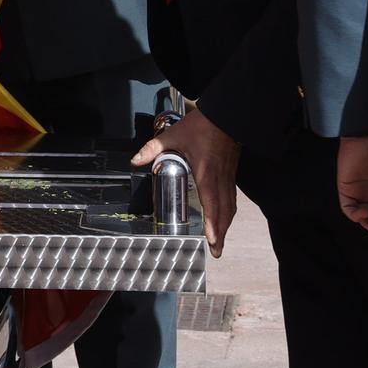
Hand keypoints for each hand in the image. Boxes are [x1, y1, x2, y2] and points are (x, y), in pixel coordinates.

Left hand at [133, 106, 240, 257]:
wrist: (226, 115)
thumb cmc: (202, 126)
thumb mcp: (173, 135)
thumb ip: (153, 149)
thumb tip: (136, 160)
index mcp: (207, 172)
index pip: (211, 202)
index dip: (213, 223)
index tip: (213, 240)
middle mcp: (220, 179)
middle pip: (224, 211)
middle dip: (221, 233)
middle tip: (216, 251)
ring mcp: (228, 177)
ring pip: (230, 207)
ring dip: (226, 225)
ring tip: (220, 241)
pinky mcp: (231, 174)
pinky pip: (232, 198)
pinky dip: (228, 212)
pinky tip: (224, 218)